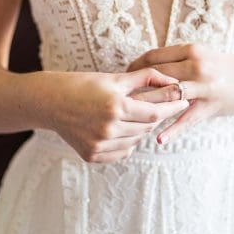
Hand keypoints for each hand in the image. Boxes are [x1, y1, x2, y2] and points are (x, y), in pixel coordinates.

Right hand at [41, 68, 188, 161]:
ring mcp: (99, 144)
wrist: (49, 102)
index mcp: (115, 107)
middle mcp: (108, 129)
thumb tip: (173, 80)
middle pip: (147, 128)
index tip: (184, 102)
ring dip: (140, 129)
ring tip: (130, 115)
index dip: (173, 108)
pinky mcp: (92, 155)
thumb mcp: (115, 78)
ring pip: (136, 140)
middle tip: (156, 106)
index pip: (155, 113)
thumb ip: (147, 78)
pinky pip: (123, 152)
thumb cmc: (83, 85)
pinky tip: (118, 129)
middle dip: (155, 116)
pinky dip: (126, 142)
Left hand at [127, 45, 233, 144]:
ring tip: (131, 118)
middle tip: (119, 99)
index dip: (134, 67)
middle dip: (135, 88)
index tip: (124, 77)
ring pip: (168, 97)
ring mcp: (205, 87)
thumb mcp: (202, 55)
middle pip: (156, 77)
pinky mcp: (211, 106)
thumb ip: (177, 59)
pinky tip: (160, 139)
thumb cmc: (225, 68)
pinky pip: (187, 119)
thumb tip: (146, 66)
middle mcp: (197, 67)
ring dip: (148, 107)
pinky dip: (173, 130)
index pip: (153, 57)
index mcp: (192, 51)